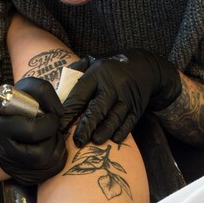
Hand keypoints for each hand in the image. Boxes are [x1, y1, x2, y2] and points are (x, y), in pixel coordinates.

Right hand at [0, 77, 66, 184]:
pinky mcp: (21, 177)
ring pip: (47, 164)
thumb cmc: (17, 108)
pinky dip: (57, 158)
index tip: (49, 116)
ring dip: (57, 147)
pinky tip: (51, 147)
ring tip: (51, 136)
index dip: (49, 123)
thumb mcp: (25, 90)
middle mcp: (0, 152)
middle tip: (51, 128)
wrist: (3, 131)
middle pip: (41, 155)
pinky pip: (50, 172)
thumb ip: (43, 91)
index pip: (32, 131)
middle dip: (53, 138)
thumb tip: (58, 113)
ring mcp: (10, 168)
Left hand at [61, 50, 181, 146]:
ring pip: (115, 117)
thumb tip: (58, 88)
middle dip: (87, 125)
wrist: (145, 66)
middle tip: (78, 140)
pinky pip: (130, 121)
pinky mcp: (137, 108)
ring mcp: (126, 98)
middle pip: (98, 108)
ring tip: (95, 141)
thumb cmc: (111, 68)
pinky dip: (122, 131)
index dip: (70, 111)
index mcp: (97, 74)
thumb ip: (76, 71)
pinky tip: (114, 138)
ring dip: (105, 130)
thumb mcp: (94, 61)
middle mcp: (113, 86)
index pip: (80, 94)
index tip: (60, 125)